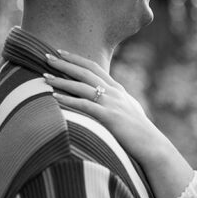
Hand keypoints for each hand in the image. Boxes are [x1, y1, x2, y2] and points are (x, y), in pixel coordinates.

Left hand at [44, 51, 193, 197]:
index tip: (61, 52)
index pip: (94, 67)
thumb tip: (106, 98)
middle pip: (85, 72)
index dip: (76, 59)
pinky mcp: (109, 117)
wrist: (152, 145)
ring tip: (44, 77)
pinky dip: (68, 99)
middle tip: (46, 56)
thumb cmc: (139, 132)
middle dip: (64, 63)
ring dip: (61, 80)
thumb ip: (117, 101)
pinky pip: (84, 105)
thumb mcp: (129, 109)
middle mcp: (113, 92)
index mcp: (117, 89)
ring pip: (81, 87)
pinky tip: (54, 97)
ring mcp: (111, 103)